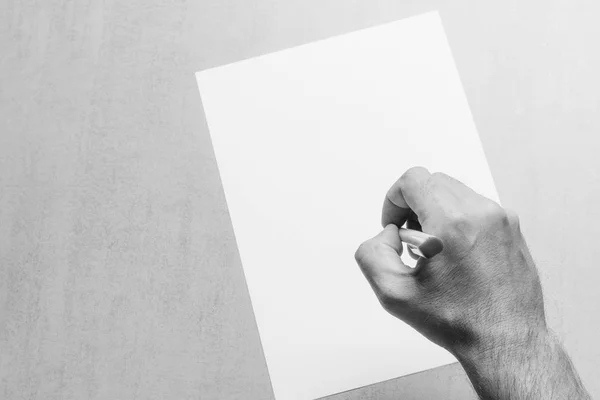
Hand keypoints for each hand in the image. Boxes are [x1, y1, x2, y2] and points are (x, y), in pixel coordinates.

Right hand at [354, 167, 546, 356]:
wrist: (506, 341)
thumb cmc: (457, 321)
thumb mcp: (394, 293)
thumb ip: (373, 253)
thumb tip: (388, 234)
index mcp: (451, 223)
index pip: (413, 180)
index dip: (393, 200)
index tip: (394, 226)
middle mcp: (481, 213)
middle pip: (433, 182)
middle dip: (413, 205)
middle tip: (410, 239)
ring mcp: (501, 218)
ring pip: (455, 192)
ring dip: (435, 211)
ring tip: (433, 250)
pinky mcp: (512, 228)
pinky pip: (475, 207)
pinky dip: (457, 220)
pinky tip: (454, 254)